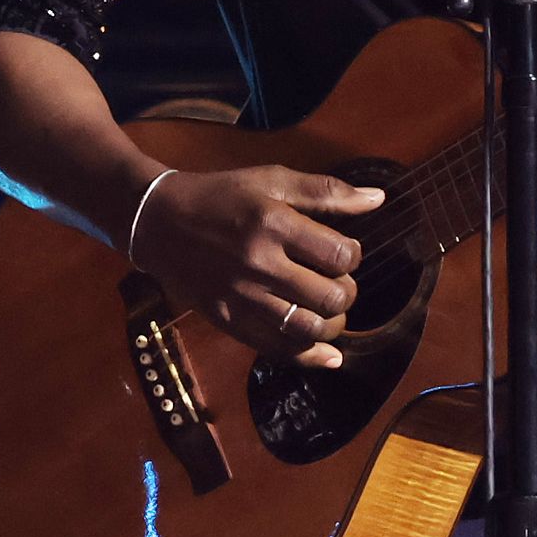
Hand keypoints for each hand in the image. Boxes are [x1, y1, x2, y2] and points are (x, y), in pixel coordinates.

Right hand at [127, 165, 385, 369]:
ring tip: (327, 307)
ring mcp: (241, 297)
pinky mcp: (228, 321)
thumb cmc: (221, 196)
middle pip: (331, 296)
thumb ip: (326, 192)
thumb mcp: (271, 180)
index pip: (340, 255)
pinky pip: (278, 350)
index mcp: (273, 223)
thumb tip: (378, 199)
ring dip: (332, 323)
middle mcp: (258, 264)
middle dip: (346, 291)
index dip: (353, 255)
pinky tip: (328, 353)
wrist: (158, 222)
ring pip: (309, 329)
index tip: (342, 250)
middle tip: (336, 281)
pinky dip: (310, 356)